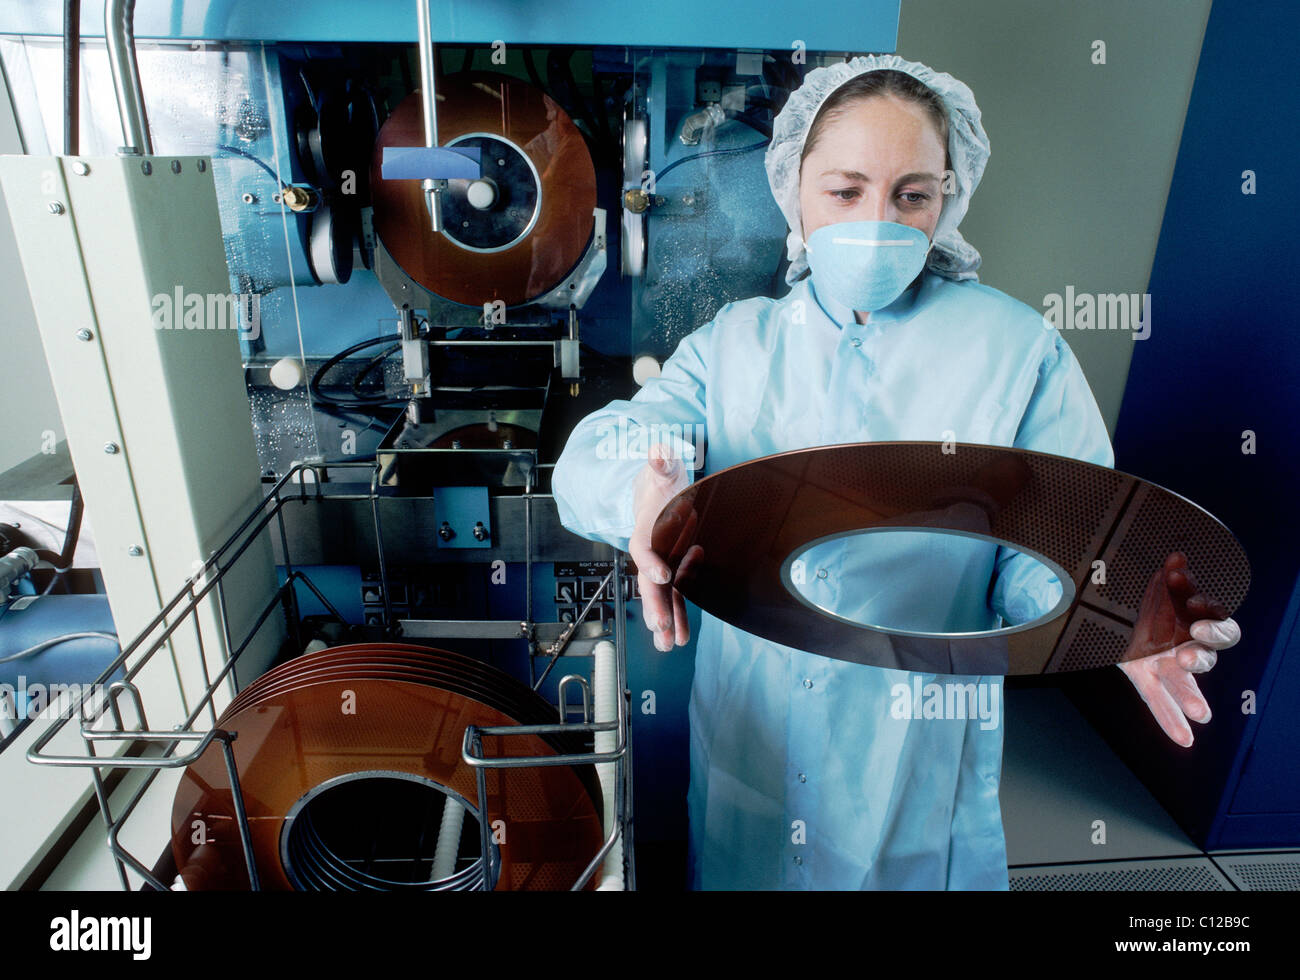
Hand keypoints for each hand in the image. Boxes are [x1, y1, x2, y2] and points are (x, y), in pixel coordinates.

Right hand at [628, 443, 691, 651]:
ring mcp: (663, 566)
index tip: (661, 573)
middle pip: (648, 583)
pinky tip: (681, 639)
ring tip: (669, 645)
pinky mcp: (675, 575)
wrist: (662, 495)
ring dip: (664, 621)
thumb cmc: (663, 482)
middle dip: (653, 606)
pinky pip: (675, 600)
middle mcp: (651, 553)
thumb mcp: (665, 469)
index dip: (650, 560)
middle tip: (659, 627)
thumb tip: (658, 450)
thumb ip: (662, 462)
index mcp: (646, 529)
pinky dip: (678, 618)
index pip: (643, 547)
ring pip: (661, 598)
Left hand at [1118, 552, 1240, 746]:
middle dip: (1199, 656)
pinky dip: (1171, 721)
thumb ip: (1172, 578)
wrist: (1121, 616)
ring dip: (1192, 698)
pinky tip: (1185, 739)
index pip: (1218, 625)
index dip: (1209, 618)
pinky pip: (1160, 702)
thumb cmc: (1155, 604)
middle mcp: (1188, 646)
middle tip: (1187, 656)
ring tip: (1201, 714)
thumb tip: (1177, 556)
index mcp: (1197, 624)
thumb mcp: (1162, 588)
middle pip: (1205, 656)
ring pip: (1186, 684)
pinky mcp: (1147, 679)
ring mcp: (1168, 666)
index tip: (1193, 608)